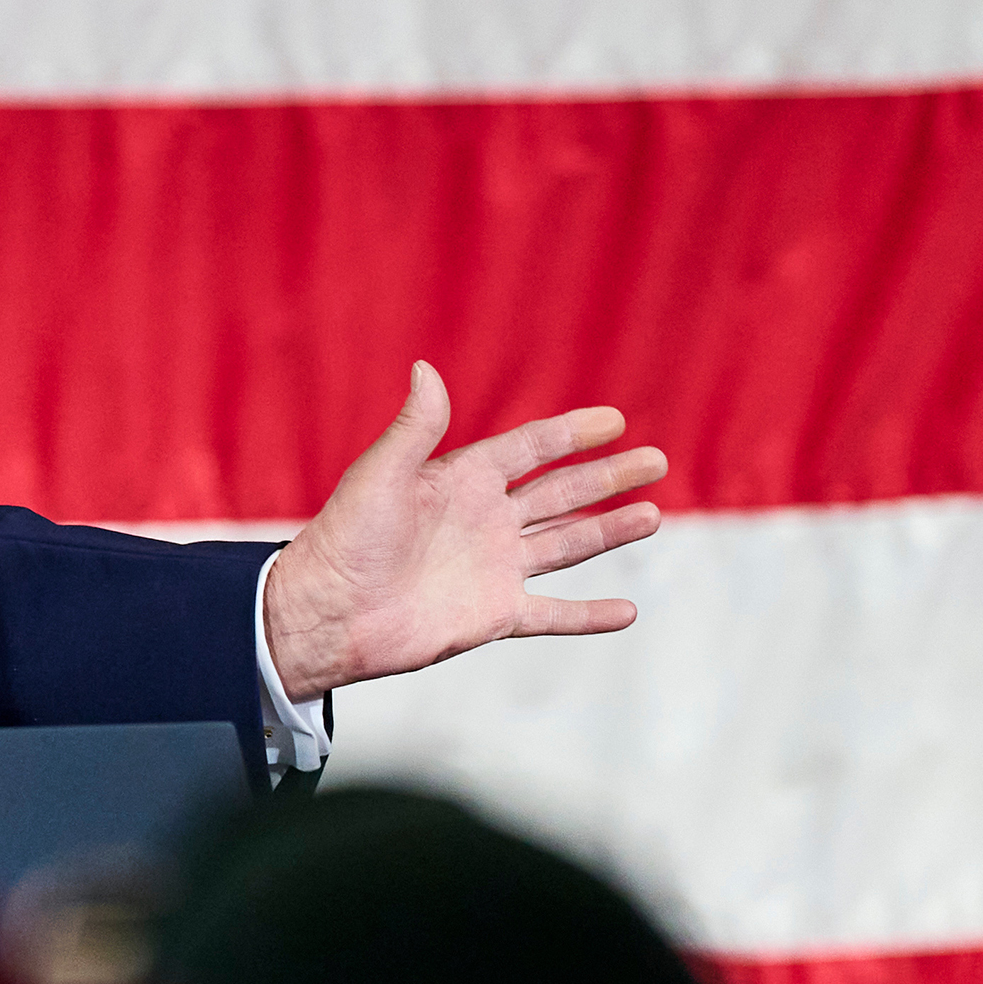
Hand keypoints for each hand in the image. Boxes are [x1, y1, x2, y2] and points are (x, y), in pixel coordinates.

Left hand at [260, 367, 668, 703]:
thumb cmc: (344, 540)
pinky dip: (589, 615)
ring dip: (610, 531)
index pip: (530, 449)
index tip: (615, 421)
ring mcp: (493, 569)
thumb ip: (415, 426)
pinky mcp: (493, 615)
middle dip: (608, 477)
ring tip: (653, 515)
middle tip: (656, 461)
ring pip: (567, 544)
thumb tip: (425, 367)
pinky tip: (626, 612)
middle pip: (561, 493)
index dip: (572, 433)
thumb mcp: (380, 473)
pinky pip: (553, 614)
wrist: (326, 614)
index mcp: (462, 480)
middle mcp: (485, 521)